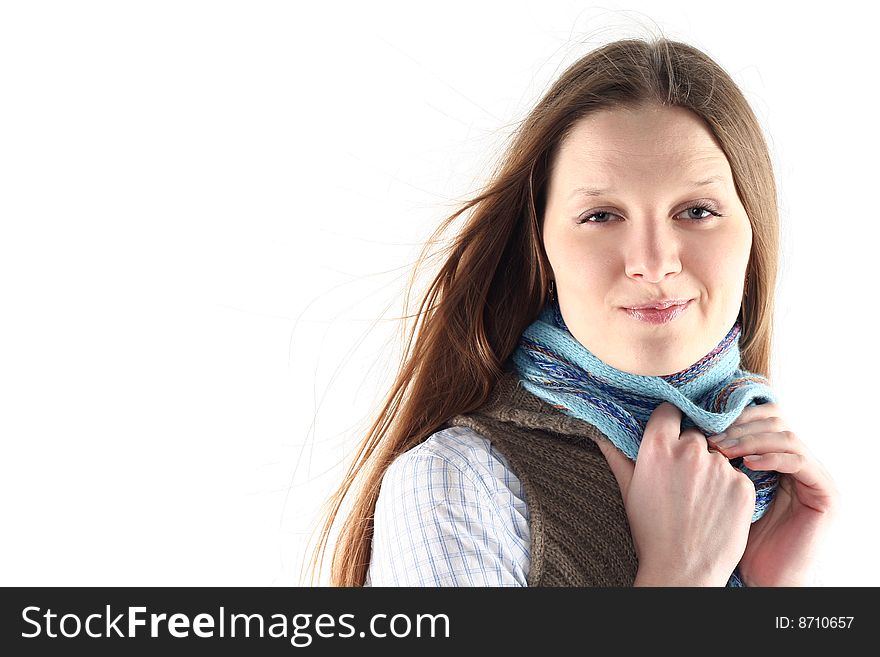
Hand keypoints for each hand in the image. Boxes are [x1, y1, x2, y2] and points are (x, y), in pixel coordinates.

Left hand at [707, 403, 839, 585]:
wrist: (760, 576)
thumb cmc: (732, 536)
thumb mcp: (721, 488)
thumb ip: (714, 458)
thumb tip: (684, 426)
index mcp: (778, 456)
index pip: (763, 416)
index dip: (735, 414)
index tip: (705, 423)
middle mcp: (800, 461)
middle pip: (777, 419)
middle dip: (741, 425)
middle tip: (713, 436)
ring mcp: (816, 476)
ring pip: (786, 436)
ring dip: (751, 440)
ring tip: (723, 450)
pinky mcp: (826, 493)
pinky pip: (799, 462)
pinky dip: (771, 458)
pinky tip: (746, 464)